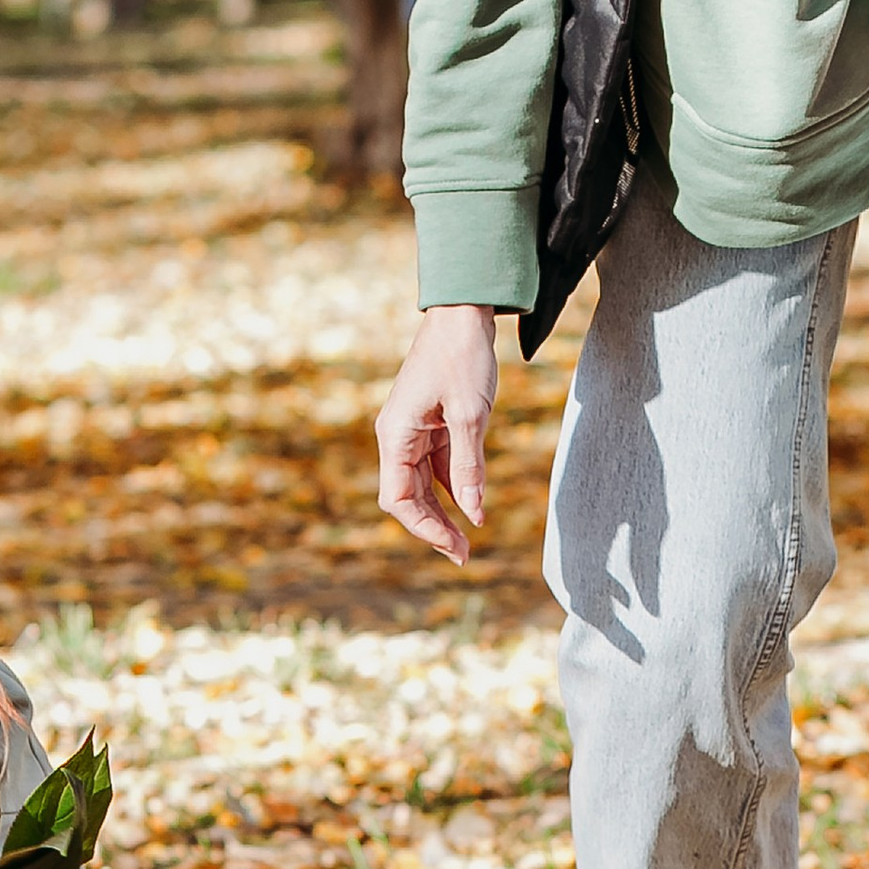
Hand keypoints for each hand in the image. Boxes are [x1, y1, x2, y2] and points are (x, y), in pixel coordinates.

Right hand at [376, 304, 499, 565]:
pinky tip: (471, 506)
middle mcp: (397, 436)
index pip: (398, 499)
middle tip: (465, 555)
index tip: (455, 547)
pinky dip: (452, 486)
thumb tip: (473, 514)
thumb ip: (469, 467)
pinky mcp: (430, 423)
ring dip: (443, 511)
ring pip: (422, 484)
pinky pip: (436, 465)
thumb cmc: (462, 358)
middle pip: (408, 496)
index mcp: (395, 435)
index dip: (424, 528)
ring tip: (467, 540)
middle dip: (434, 526)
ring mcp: (413, 430)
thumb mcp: (471, 415)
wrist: (463, 313)